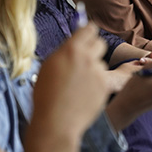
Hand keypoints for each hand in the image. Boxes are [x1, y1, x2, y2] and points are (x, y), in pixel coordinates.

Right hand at [30, 23, 107, 138]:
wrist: (56, 122)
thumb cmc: (46, 96)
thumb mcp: (49, 66)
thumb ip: (64, 53)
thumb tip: (74, 45)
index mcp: (71, 50)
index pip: (89, 29)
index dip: (87, 32)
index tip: (86, 35)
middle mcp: (88, 58)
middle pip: (100, 42)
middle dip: (94, 47)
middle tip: (85, 57)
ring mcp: (98, 72)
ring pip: (101, 62)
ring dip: (93, 68)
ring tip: (79, 84)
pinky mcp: (105, 86)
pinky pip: (102, 78)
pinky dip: (96, 83)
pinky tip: (83, 94)